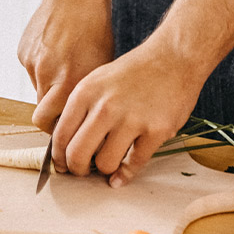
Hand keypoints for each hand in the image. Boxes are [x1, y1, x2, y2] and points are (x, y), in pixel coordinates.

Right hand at [18, 0, 112, 132]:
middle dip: (50, 117)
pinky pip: (31, 71)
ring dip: (48, 88)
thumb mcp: (99, 68)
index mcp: (70, 83)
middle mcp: (48, 76)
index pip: (52, 124)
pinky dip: (42, 67)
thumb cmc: (94, 31)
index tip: (67, 132)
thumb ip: (85, 96)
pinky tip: (55, 52)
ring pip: (37, 91)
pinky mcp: (23, 52)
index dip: (59, 131)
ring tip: (64, 69)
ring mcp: (32, 63)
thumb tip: (81, 120)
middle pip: (40, 115)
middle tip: (64, 111)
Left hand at [51, 28, 205, 187]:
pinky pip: (134, 164)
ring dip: (104, 170)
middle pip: (77, 155)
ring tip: (108, 166)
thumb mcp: (97, 81)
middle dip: (77, 170)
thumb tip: (65, 145)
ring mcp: (131, 119)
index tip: (63, 165)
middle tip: (82, 173)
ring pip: (105, 164)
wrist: (173, 57)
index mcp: (85, 93)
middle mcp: (105, 107)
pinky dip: (126, 175)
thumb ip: (80, 110)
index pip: (60, 136)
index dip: (59, 157)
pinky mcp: (156, 131)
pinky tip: (122, 176)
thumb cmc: (133, 72)